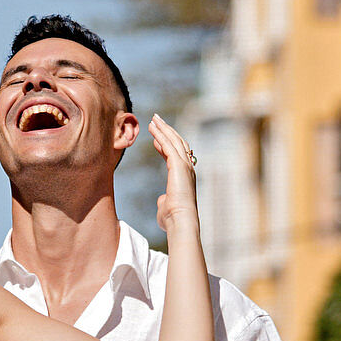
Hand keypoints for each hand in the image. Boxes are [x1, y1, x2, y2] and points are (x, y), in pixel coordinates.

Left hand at [150, 114, 198, 236]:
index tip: (157, 137)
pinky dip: (161, 135)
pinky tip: (152, 128)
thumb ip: (164, 200)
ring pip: (174, 141)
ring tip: (153, 119)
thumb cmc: (172, 219)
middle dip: (167, 130)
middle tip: (157, 120)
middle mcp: (188, 169)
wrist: (180, 221)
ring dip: (163, 128)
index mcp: (185, 177)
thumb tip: (161, 200)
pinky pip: (168, 145)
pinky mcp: (179, 165)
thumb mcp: (166, 206)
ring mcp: (185, 166)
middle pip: (178, 143)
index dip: (166, 144)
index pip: (176, 155)